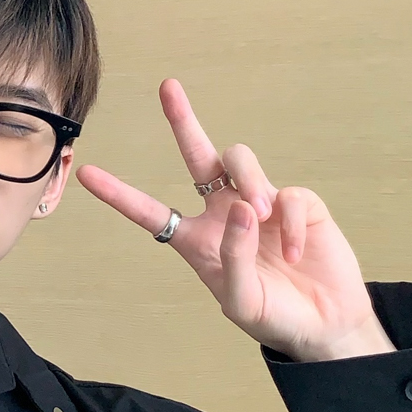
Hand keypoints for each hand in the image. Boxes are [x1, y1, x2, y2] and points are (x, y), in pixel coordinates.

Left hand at [76, 79, 393, 361]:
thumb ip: (233, 257)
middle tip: (167, 87)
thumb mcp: (242, 301)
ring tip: (260, 217)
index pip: (152, 213)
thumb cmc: (273, 316)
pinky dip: (291, 223)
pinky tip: (295, 252)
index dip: (120, 195)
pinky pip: (288, 194)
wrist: (324, 323)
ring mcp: (260, 203)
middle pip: (200, 157)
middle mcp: (224, 214)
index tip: (87, 174)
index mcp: (198, 241)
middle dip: (183, 121)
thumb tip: (240, 207)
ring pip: (241, 161)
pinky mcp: (295, 203)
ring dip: (249, 183)